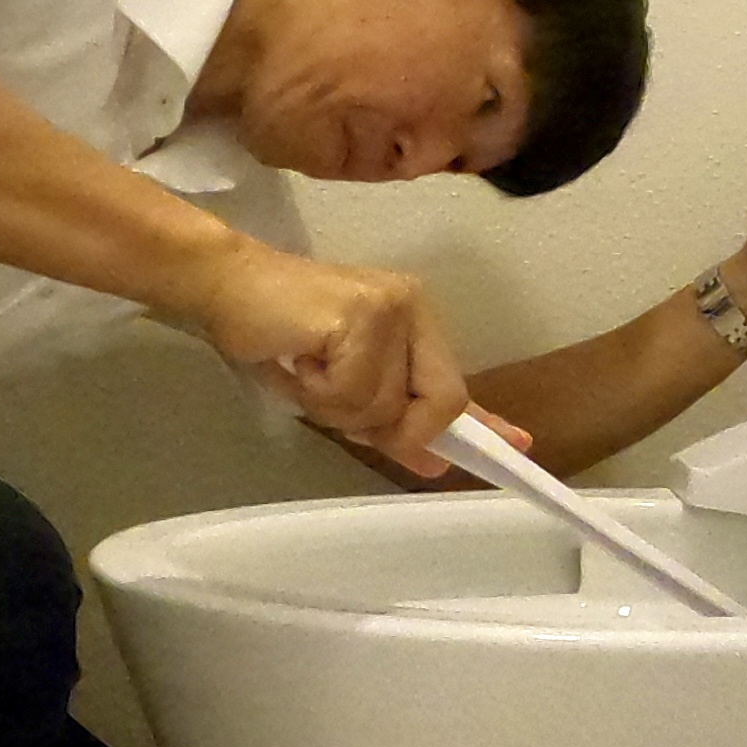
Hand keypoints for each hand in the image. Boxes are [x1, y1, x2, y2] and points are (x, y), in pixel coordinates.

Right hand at [193, 241, 476, 476]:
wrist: (225, 285)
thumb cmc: (279, 335)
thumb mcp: (342, 387)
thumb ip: (390, 419)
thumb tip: (433, 461)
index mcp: (415, 323)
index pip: (456, 385)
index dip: (484, 423)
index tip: (520, 444)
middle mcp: (413, 310)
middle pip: (438, 405)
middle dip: (386, 426)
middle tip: (330, 393)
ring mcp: (390, 309)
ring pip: (385, 408)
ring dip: (334, 406)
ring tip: (304, 368)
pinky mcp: (362, 316)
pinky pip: (353, 392)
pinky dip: (316, 391)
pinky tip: (297, 357)